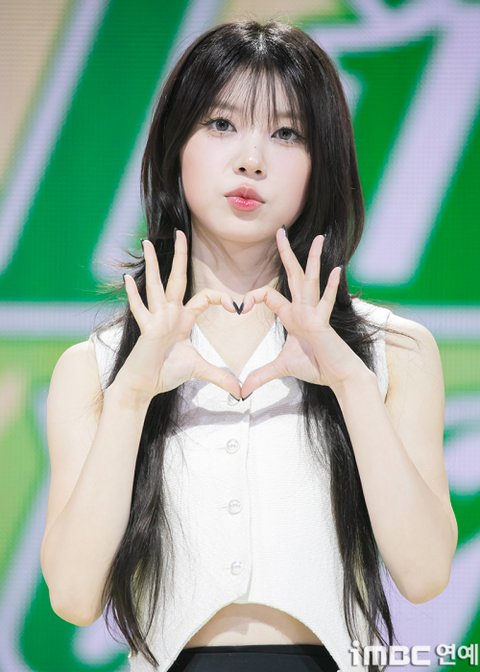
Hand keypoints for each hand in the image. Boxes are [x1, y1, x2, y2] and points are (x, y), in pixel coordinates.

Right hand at [117, 232, 241, 399]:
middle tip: (180, 233)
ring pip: (154, 285)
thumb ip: (220, 378)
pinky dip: (133, 295)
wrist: (144, 386)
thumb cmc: (165, 373)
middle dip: (179, 256)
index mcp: (182, 319)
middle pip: (176, 278)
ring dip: (151, 264)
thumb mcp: (199, 371)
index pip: (203, 298)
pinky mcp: (146, 329)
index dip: (219, 298)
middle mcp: (168, 313)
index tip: (235, 306)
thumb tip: (241, 392)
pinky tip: (127, 279)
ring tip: (146, 242)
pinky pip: (139, 309)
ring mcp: (155, 319)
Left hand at [240, 229, 368, 397]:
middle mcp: (304, 309)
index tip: (241, 306)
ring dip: (312, 259)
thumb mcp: (281, 369)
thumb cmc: (316, 367)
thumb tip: (241, 391)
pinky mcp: (323, 324)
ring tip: (318, 238)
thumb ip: (261, 375)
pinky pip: (326, 303)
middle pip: (293, 276)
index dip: (255, 297)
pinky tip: (336, 269)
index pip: (270, 296)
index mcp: (292, 316)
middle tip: (279, 230)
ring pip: (310, 281)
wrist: (339, 376)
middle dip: (285, 253)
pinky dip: (331, 288)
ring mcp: (315, 314)